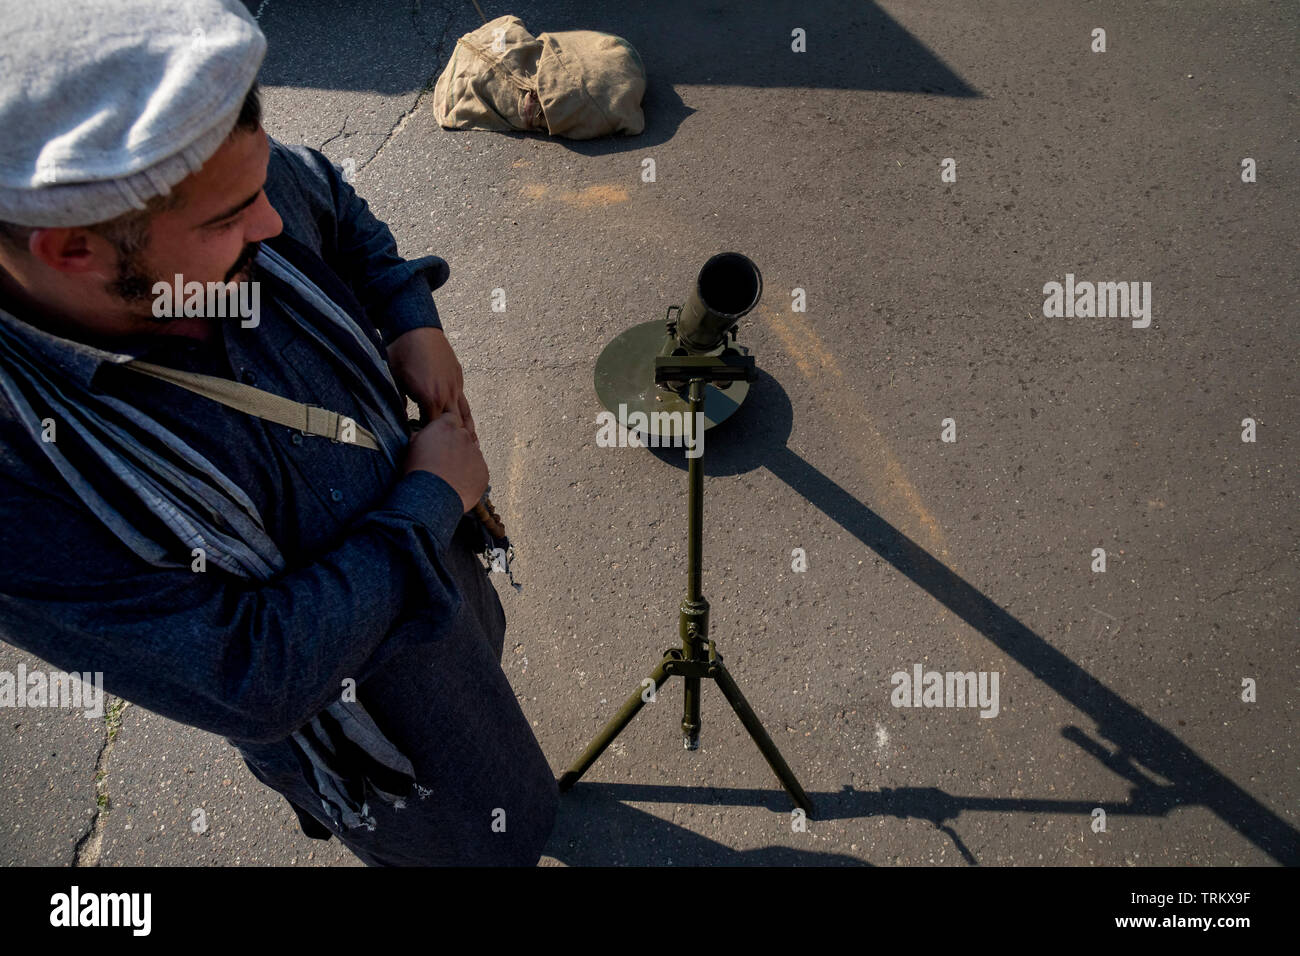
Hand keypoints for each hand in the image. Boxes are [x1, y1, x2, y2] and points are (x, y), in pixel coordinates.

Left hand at [387, 327, 476, 442]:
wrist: (415, 326)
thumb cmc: (401, 352)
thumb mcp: (393, 380)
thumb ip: (398, 404)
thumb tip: (399, 422)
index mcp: (430, 398)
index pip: (432, 429)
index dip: (429, 442)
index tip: (427, 453)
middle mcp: (447, 393)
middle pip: (455, 425)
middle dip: (457, 442)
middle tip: (461, 461)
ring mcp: (455, 384)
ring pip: (465, 413)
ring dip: (469, 430)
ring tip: (475, 446)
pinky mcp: (458, 375)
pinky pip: (463, 399)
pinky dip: (465, 413)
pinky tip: (466, 420)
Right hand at [404, 408, 487, 512]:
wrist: (430, 497)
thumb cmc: (417, 471)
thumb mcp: (411, 447)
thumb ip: (422, 435)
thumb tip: (422, 434)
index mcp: (446, 426)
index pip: (450, 419)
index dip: (445, 430)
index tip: (440, 439)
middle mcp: (464, 437)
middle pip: (463, 436)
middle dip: (456, 445)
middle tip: (444, 460)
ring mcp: (476, 454)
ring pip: (472, 454)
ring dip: (464, 461)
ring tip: (449, 476)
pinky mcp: (483, 472)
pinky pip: (478, 471)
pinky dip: (471, 477)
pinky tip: (458, 485)